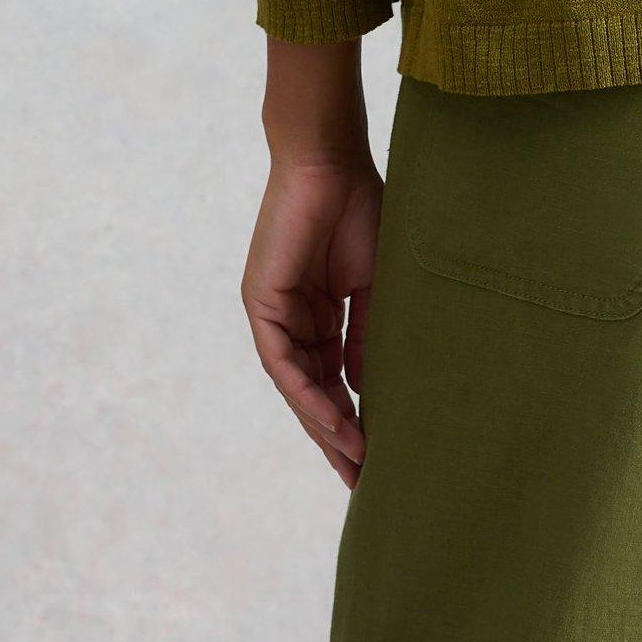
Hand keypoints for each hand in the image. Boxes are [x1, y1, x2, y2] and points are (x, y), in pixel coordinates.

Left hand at [243, 151, 380, 486]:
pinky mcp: (261, 303)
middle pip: (312, 391)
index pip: (332, 379)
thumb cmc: (359, 210)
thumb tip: (365, 390)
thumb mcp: (371, 286)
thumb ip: (364, 336)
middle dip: (336, 436)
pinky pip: (282, 362)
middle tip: (363, 479)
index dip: (353, 418)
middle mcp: (291, 319)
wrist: (331, 162)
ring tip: (355, 460)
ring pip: (296, 385)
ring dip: (324, 425)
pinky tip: (334, 421)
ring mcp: (274, 313)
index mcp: (317, 314)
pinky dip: (307, 394)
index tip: (380, 455)